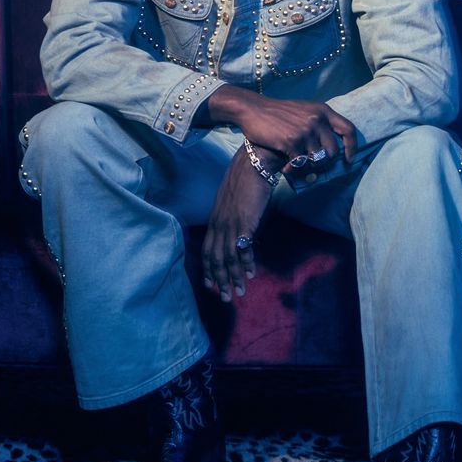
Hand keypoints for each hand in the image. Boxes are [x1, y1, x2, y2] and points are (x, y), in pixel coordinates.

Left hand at [202, 148, 275, 298]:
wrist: (254, 163)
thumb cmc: (245, 179)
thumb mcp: (233, 201)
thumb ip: (232, 217)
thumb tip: (238, 231)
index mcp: (215, 219)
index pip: (207, 250)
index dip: (208, 270)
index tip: (211, 286)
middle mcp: (219, 224)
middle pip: (215, 258)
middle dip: (219, 280)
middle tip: (225, 298)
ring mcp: (231, 224)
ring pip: (227, 258)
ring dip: (233, 277)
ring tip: (239, 292)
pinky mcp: (245, 222)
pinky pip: (243, 248)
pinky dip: (246, 263)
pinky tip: (251, 273)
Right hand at [204, 85, 356, 164]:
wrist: (253, 109)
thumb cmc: (278, 112)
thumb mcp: (304, 110)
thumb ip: (319, 122)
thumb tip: (331, 146)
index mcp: (323, 110)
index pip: (348, 129)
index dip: (352, 147)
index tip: (349, 159)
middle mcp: (317, 120)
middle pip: (333, 151)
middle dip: (325, 162)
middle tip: (313, 165)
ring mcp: (305, 131)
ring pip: (317, 159)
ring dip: (307, 165)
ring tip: (296, 164)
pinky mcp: (292, 141)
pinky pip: (300, 163)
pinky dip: (293, 168)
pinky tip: (285, 167)